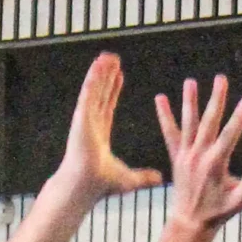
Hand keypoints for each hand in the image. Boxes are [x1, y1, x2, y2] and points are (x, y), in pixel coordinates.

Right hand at [51, 53, 164, 210]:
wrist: (85, 186)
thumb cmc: (101, 185)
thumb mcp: (129, 179)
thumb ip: (145, 177)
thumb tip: (160, 178)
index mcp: (99, 134)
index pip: (107, 106)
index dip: (112, 90)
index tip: (119, 76)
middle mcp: (91, 124)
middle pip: (100, 94)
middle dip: (106, 76)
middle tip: (112, 59)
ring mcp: (85, 119)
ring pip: (94, 89)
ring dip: (100, 72)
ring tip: (106, 56)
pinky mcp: (81, 117)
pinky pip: (88, 93)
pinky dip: (93, 78)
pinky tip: (98, 65)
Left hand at [156, 76, 241, 227]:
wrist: (190, 222)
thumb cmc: (219, 212)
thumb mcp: (240, 200)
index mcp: (216, 164)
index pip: (230, 135)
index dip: (239, 118)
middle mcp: (199, 156)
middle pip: (209, 122)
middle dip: (216, 100)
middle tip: (221, 79)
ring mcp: (186, 155)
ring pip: (188, 123)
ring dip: (189, 101)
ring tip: (190, 82)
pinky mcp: (176, 156)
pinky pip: (170, 132)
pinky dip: (164, 116)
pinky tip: (160, 98)